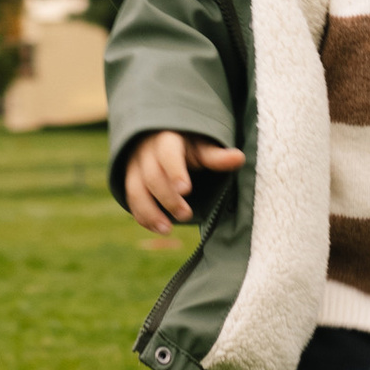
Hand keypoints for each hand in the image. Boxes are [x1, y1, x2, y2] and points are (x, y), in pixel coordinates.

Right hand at [121, 130, 242, 237]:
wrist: (159, 139)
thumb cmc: (187, 145)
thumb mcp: (201, 147)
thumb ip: (216, 156)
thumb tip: (240, 158)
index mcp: (166, 139)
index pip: (167, 154)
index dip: (175, 171)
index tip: (186, 190)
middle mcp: (146, 153)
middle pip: (152, 176)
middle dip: (168, 199)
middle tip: (186, 215)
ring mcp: (134, 168)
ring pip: (135, 191)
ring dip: (150, 212)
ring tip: (167, 230)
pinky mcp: (129, 182)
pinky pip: (131, 201)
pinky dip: (143, 217)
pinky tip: (159, 229)